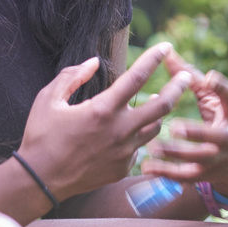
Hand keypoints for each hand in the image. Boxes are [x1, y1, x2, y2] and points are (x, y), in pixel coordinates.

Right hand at [18, 43, 195, 202]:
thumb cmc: (41, 136)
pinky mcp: (122, 168)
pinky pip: (139, 148)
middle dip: (178, 87)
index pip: (137, 76)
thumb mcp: (48, 99)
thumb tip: (93, 62)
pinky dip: (137, 136)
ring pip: (154, 128)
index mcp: (103, 109)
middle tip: (186, 77)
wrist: (41, 180)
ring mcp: (124, 152)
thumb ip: (72, 76)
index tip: (166, 46)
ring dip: (158, 112)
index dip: (154, 58)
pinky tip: (128, 132)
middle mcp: (119, 130)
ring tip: (156, 100)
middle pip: (162, 105)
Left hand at [139, 53, 227, 199]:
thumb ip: (192, 77)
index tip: (209, 77)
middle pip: (215, 137)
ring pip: (199, 160)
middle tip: (175, 127)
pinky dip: (167, 174)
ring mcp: (219, 158)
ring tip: (154, 147)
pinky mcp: (207, 174)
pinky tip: (148, 167)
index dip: (222, 87)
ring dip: (176, 155)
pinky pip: (186, 176)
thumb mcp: (217, 99)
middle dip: (197, 132)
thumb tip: (167, 53)